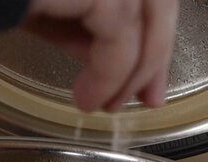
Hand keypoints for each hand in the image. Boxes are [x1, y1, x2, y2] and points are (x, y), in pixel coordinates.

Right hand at [25, 0, 178, 111]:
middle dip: (154, 55)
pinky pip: (117, 33)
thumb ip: (87, 30)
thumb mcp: (51, 11)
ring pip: (144, 17)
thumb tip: (117, 67)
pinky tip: (89, 97)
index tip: (150, 82)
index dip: (157, 36)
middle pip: (155, 1)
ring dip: (130, 71)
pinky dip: (110, 72)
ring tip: (103, 105)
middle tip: (144, 102)